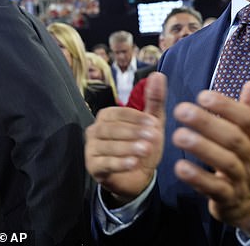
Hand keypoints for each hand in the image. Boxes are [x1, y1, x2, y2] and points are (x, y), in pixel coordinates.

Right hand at [85, 72, 166, 203]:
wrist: (140, 175)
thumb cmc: (143, 144)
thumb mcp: (153, 122)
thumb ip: (154, 99)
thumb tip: (158, 75)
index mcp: (108, 116)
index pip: (118, 112)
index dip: (136, 118)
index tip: (154, 124)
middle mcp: (95, 130)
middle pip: (110, 128)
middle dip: (133, 132)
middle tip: (153, 137)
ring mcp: (92, 149)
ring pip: (106, 146)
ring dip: (127, 147)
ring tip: (146, 150)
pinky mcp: (93, 168)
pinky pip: (103, 164)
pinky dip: (119, 163)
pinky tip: (134, 163)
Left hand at [171, 81, 249, 233]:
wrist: (247, 202)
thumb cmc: (243, 161)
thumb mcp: (249, 137)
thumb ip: (248, 111)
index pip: (247, 119)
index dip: (226, 106)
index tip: (202, 95)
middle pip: (234, 138)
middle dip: (208, 123)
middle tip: (181, 110)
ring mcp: (242, 179)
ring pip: (226, 162)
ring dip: (201, 147)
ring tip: (177, 135)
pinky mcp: (228, 198)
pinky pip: (214, 187)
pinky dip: (197, 177)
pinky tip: (180, 167)